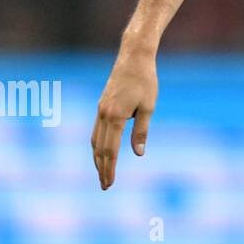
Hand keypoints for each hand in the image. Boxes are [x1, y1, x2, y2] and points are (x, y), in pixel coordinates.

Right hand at [91, 43, 158, 189]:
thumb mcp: (149, 107)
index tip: (109, 183)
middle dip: (102, 168)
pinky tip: (101, 151)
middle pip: (99, 148)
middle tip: (105, 186)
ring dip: (97, 158)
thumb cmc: (145, 81)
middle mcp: (103, 115)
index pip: (110, 150)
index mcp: (114, 117)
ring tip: (101, 172)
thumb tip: (138, 154)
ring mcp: (100, 109)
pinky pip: (96, 130)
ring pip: (94, 140)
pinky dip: (97, 144)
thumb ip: (141, 131)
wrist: (133, 58)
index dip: (109, 168)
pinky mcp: (101, 105)